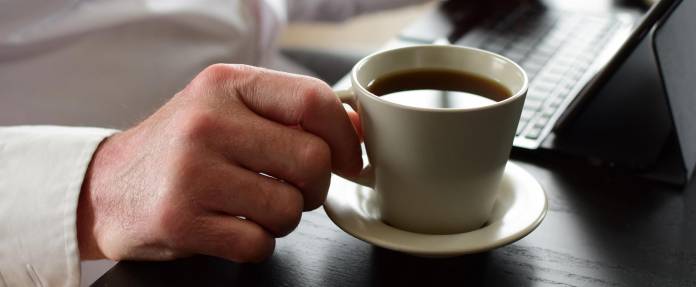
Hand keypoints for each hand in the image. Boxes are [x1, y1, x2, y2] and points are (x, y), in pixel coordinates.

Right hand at [77, 64, 361, 261]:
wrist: (107, 186)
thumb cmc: (180, 147)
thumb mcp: (228, 109)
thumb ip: (290, 113)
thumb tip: (358, 128)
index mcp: (226, 85)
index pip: (313, 101)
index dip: (345, 136)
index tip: (349, 158)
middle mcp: (207, 123)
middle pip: (311, 161)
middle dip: (316, 185)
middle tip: (296, 188)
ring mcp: (191, 173)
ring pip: (289, 208)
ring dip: (284, 217)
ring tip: (253, 206)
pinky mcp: (181, 221)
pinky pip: (258, 244)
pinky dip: (256, 242)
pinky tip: (232, 226)